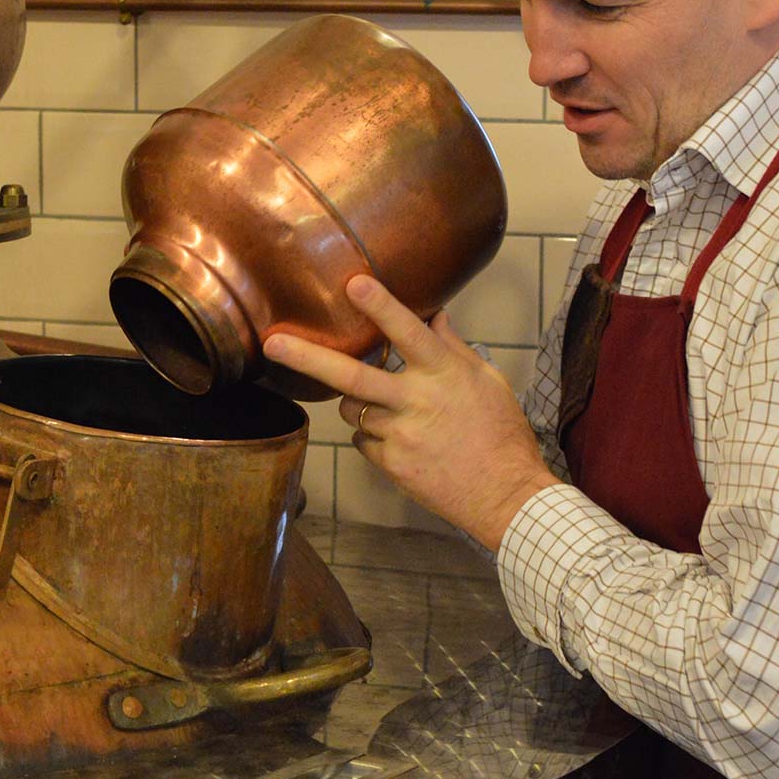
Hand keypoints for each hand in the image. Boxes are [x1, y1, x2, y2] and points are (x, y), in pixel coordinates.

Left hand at [262, 275, 556, 550]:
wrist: (505, 496)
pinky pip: (363, 440)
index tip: (353, 283)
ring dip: (356, 402)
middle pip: (351, 376)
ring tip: (386, 406)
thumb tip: (436, 315)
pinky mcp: (390, 464)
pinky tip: (401, 440)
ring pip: (350, 408)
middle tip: (273, 343)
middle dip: (307, 357)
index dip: (380, 306)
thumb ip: (454, 348)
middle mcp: (416, 401)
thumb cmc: (502, 435)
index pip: (408, 331)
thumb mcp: (487, 382)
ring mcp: (399, 435)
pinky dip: (372, 435)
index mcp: (444, 374)